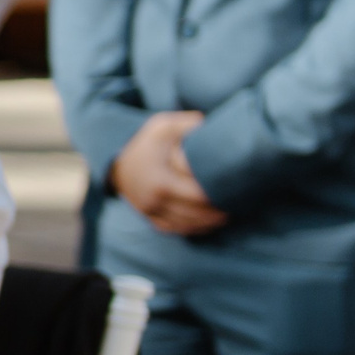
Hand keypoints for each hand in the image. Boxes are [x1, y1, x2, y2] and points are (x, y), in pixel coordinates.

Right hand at [111, 111, 226, 235]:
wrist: (115, 160)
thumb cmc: (145, 141)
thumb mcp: (164, 125)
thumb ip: (190, 125)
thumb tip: (216, 126)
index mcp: (161, 181)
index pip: (199, 195)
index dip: (220, 195)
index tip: (238, 188)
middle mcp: (154, 200)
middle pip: (196, 214)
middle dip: (219, 211)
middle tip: (240, 202)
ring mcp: (150, 211)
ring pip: (187, 224)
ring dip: (209, 222)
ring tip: (229, 214)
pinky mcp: (148, 217)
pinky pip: (174, 229)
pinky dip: (193, 229)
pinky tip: (208, 223)